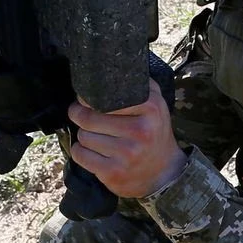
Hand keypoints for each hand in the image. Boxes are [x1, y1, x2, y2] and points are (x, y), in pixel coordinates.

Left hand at [68, 79, 187, 198]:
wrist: (164, 172)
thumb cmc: (154, 133)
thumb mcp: (157, 104)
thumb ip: (140, 84)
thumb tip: (112, 69)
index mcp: (150, 109)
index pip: (106, 97)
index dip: (88, 98)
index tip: (84, 99)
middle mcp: (140, 131)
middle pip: (89, 118)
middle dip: (78, 114)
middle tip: (78, 113)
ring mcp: (127, 154)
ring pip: (83, 136)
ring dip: (83, 135)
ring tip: (94, 134)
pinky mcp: (113, 172)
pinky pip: (80, 155)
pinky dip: (80, 151)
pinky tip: (91, 150)